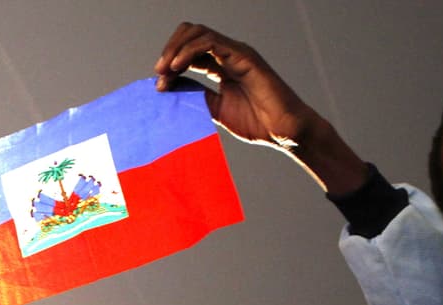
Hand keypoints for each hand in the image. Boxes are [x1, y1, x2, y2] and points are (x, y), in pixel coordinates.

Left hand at [154, 23, 366, 193]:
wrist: (284, 132)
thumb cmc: (257, 123)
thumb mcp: (216, 110)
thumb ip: (196, 97)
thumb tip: (170, 89)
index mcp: (221, 66)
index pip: (189, 52)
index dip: (169, 64)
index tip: (159, 86)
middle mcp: (228, 54)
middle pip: (190, 35)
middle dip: (169, 50)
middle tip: (158, 73)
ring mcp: (236, 52)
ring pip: (197, 33)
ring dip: (175, 49)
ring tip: (164, 70)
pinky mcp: (243, 55)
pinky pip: (209, 42)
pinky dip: (189, 51)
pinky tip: (178, 66)